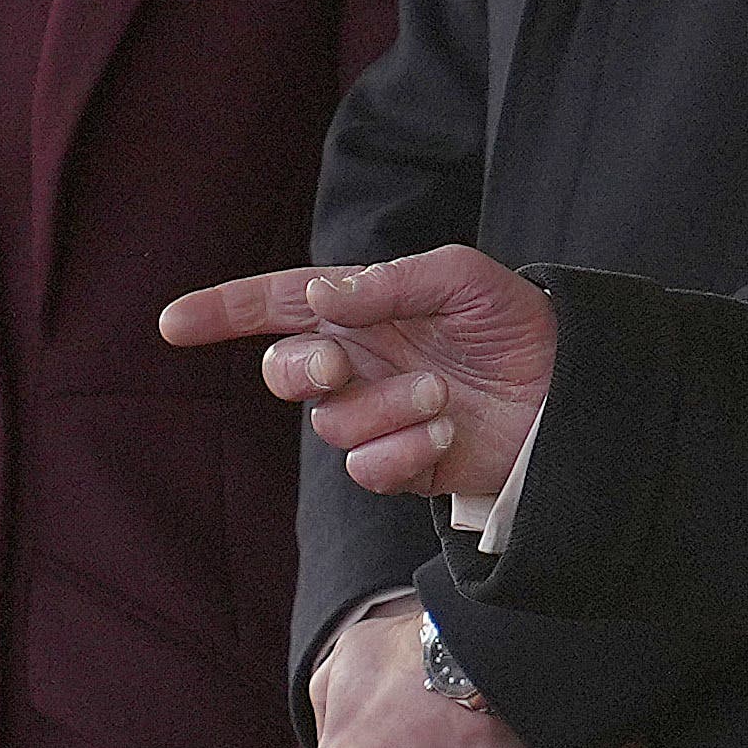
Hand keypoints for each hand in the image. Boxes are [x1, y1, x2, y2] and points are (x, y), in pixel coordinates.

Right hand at [164, 247, 560, 507]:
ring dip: (382, 410)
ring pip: (331, 425)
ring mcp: (380, 414)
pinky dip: (403, 451)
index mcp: (362, 310)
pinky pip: (368, 468)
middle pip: (285, 371)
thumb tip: (317, 296)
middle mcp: (361, 362)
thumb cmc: (518, 323)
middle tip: (339, 361)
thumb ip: (387, 283)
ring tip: (441, 396)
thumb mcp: (460, 279)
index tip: (173, 324)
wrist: (575, 388)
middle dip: (299, 368)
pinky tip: (447, 433)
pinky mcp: (406, 462)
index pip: (277, 305)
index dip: (224, 312)